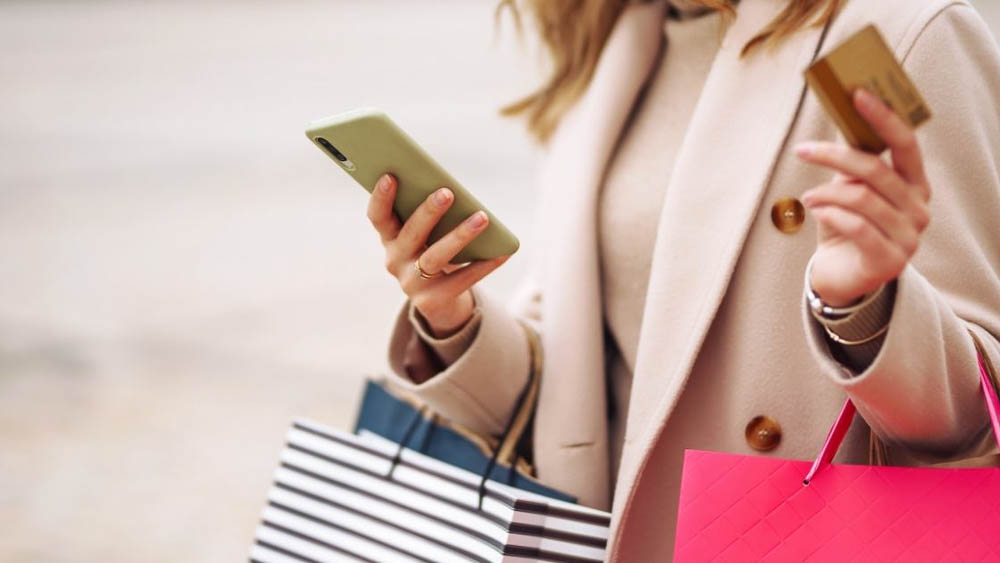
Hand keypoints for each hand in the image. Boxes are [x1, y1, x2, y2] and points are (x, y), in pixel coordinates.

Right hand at [367, 173, 510, 336]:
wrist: (438, 301)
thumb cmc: (433, 252)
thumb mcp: (426, 236)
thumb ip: (430, 217)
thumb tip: (454, 193)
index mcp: (389, 239)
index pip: (378, 217)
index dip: (381, 198)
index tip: (390, 176)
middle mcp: (395, 261)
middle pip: (411, 234)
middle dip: (429, 212)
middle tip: (448, 192)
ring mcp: (412, 283)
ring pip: (436, 257)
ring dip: (459, 235)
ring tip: (482, 217)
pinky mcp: (432, 301)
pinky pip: (461, 279)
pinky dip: (484, 264)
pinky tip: (502, 251)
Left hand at [795, 89, 931, 306]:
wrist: (841, 275)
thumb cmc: (845, 225)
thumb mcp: (848, 189)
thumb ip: (852, 161)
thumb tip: (842, 117)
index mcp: (915, 184)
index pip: (906, 144)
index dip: (883, 118)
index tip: (857, 94)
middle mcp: (919, 208)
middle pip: (876, 170)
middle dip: (835, 156)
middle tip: (803, 150)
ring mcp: (909, 237)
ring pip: (862, 199)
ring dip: (826, 193)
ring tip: (807, 197)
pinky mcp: (890, 261)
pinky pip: (856, 227)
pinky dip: (831, 215)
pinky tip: (816, 212)